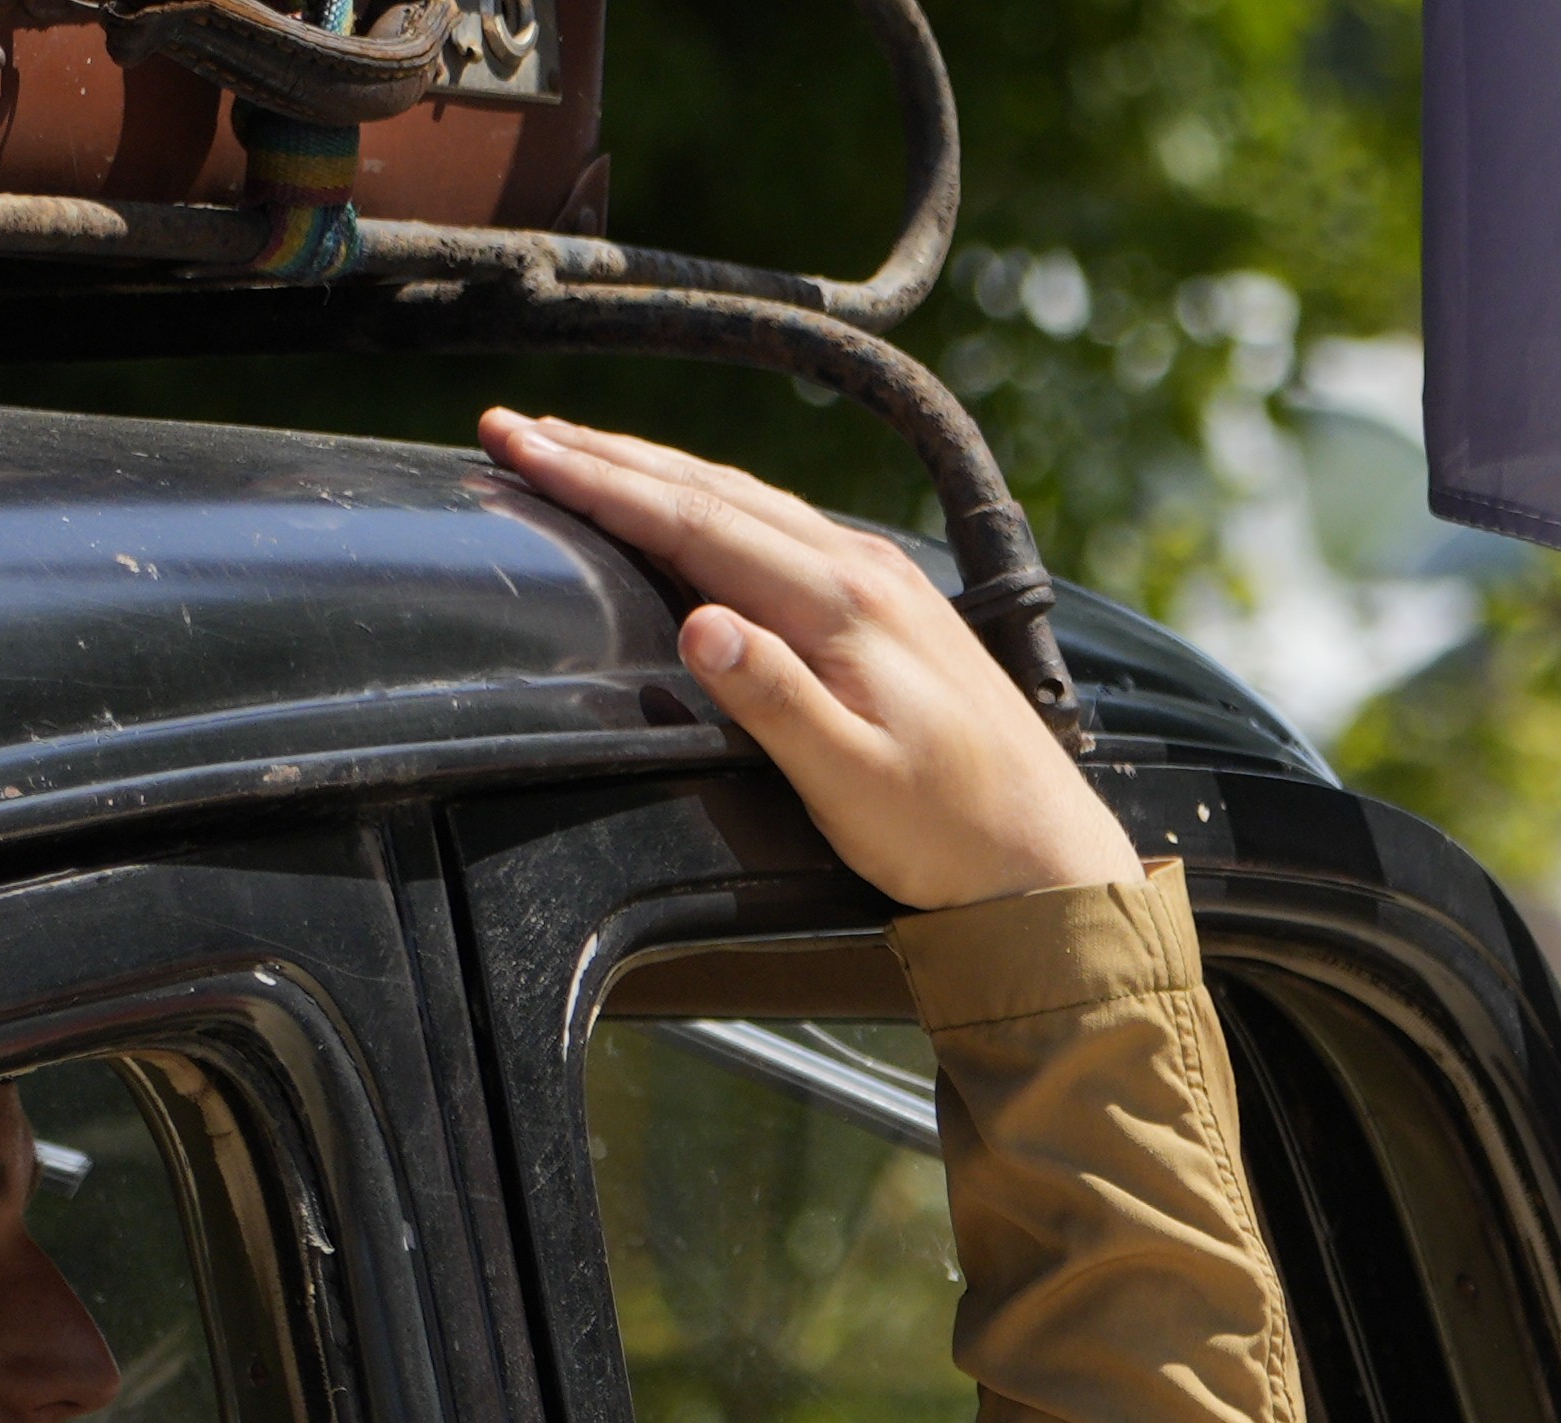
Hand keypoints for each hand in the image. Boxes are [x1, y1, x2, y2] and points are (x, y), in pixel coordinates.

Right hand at [481, 410, 1132, 912]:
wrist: (1044, 855)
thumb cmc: (950, 833)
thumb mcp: (851, 783)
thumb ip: (774, 701)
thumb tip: (701, 623)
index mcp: (844, 603)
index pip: (695, 520)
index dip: (599, 482)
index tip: (522, 448)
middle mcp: (862, 569)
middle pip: (711, 489)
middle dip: (606, 455)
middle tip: (515, 429)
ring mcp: (878, 579)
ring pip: (745, 499)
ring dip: (653, 470)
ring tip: (575, 450)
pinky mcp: (889, 602)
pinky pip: (777, 526)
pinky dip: (709, 503)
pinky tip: (683, 505)